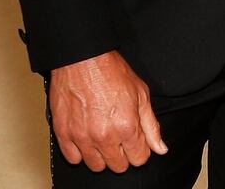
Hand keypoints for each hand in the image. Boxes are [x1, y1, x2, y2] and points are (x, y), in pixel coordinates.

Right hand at [49, 50, 167, 172]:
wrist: (83, 58)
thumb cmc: (111, 71)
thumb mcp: (141, 93)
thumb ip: (151, 125)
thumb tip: (160, 148)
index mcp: (126, 126)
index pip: (139, 159)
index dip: (140, 149)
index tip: (136, 140)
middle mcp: (104, 136)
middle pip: (118, 166)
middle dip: (122, 153)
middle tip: (119, 135)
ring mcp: (82, 137)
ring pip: (96, 166)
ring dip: (101, 155)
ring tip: (102, 135)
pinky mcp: (64, 133)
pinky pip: (73, 159)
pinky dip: (79, 151)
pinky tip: (86, 136)